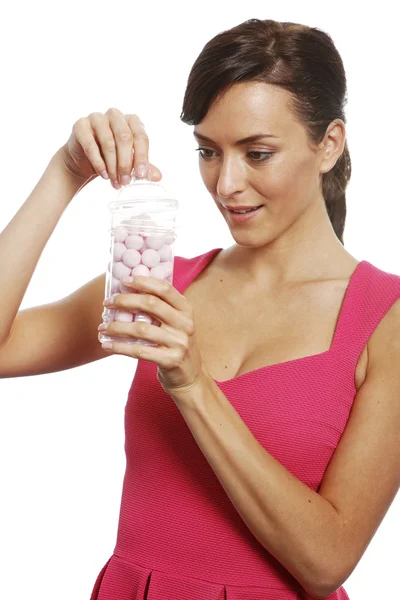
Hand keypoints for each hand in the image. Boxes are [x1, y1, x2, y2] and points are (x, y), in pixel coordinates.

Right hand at [60, 108, 161, 187]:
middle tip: (126, 181)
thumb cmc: (110, 158)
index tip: (141, 175)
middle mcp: (115, 115)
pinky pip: (90, 144)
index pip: (140, 136)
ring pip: (108, 142)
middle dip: (126, 163)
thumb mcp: (129, 163)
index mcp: (131, 121)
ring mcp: (96, 118)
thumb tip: (158, 177)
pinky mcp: (80, 126)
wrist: (84, 161)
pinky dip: (98, 162)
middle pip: (125, 137)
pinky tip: (103, 174)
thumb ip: (143, 167)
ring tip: (115, 181)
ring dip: (112, 166)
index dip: (142, 157)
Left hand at [98, 276, 210, 395]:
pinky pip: (139, 351)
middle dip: (125, 301)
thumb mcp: (176, 324)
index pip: (165, 289)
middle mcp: (185, 324)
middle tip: (107, 303)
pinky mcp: (171, 360)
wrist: (190, 377)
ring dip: (117, 326)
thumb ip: (160, 309)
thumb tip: (128, 291)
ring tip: (102, 327)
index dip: (143, 282)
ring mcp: (179, 343)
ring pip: (141, 328)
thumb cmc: (175, 346)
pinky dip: (120, 347)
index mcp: (186, 310)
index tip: (123, 281)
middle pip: (151, 304)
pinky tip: (107, 345)